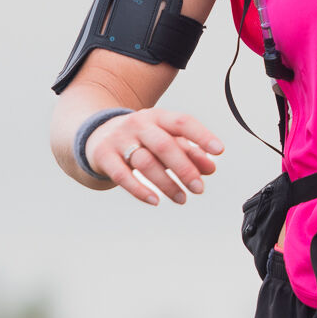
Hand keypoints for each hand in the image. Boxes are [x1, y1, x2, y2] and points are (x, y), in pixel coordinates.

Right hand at [86, 109, 223, 205]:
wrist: (97, 134)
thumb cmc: (140, 138)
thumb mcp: (165, 139)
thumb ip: (189, 152)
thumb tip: (210, 168)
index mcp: (158, 117)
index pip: (183, 122)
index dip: (202, 136)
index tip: (219, 151)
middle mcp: (139, 124)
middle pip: (165, 145)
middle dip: (185, 169)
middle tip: (199, 188)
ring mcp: (120, 139)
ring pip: (145, 162)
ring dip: (167, 183)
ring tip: (182, 198)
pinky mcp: (104, 156)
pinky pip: (122, 175)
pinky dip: (140, 190)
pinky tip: (155, 200)